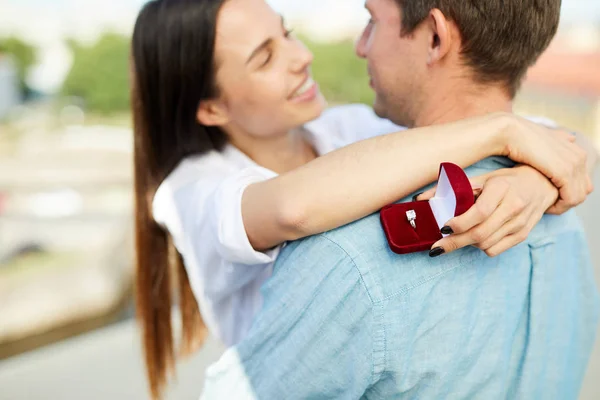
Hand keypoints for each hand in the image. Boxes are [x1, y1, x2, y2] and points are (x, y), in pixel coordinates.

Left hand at [416, 165, 557, 256]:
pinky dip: (481, 247)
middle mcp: (513, 206)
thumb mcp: (481, 178)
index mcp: (501, 188)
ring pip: (486, 244)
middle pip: (480, 233)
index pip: (479, 212)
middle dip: (455, 242)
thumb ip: (451, 188)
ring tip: (456, 237)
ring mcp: (520, 223)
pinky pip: (495, 250)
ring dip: (466, 244)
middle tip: (437, 246)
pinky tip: (475, 238)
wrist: (542, 184)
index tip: (443, 228)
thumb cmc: (505, 180)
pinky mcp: (523, 235)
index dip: (459, 223)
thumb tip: (419, 199)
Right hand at [502, 116, 592, 213]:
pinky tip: (545, 206)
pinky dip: (559, 207)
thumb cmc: (519, 139)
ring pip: (579, 197)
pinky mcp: (564, 172)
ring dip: (562, 206)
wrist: (509, 132)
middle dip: (567, 201)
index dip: (568, 192)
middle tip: (548, 206)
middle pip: (584, 190)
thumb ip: (559, 140)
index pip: (583, 181)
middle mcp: (579, 156)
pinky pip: (571, 198)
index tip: (549, 198)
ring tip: (545, 207)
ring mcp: (574, 164)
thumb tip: (571, 138)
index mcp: (576, 150)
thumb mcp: (544, 139)